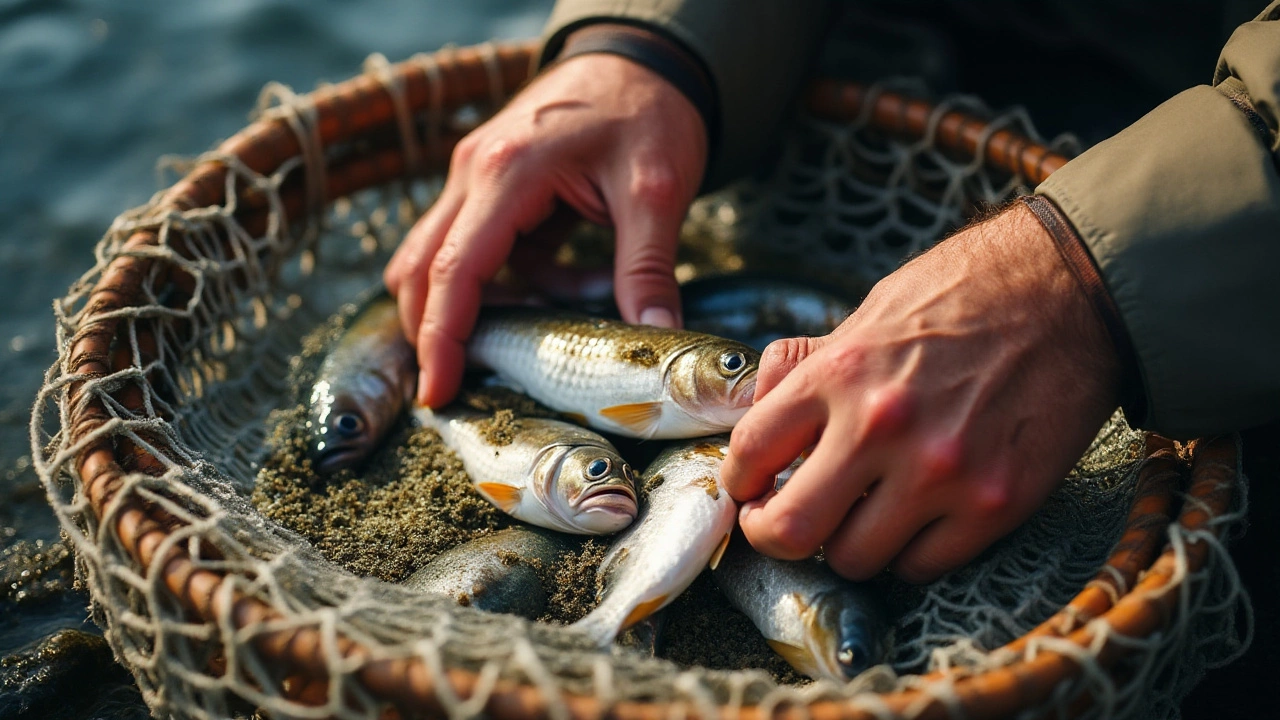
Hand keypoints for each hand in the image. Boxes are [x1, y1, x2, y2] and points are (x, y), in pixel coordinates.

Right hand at [384, 47, 707, 406]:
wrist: (642, 57)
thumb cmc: (649, 110)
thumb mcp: (659, 190)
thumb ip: (648, 266)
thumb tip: (653, 338)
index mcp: (507, 172)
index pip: (453, 271)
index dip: (441, 339)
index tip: (438, 393)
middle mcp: (473, 171)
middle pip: (422, 269)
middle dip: (436, 332)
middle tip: (461, 388)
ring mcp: (473, 173)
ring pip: (439, 258)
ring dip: (480, 303)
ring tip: (551, 320)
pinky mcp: (487, 182)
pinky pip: (477, 246)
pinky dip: (510, 279)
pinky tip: (570, 280)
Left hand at [720, 203, 1121, 582]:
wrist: (1070, 292)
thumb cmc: (962, 296)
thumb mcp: (866, 313)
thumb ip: (806, 366)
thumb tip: (755, 409)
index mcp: (840, 373)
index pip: (749, 452)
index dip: (738, 480)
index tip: (748, 487)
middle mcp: (882, 428)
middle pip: (788, 531)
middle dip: (772, 535)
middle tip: (781, 522)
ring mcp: (941, 474)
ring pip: (853, 560)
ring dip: (846, 542)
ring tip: (860, 511)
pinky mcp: (994, 505)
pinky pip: (920, 565)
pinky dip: (907, 550)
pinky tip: (914, 516)